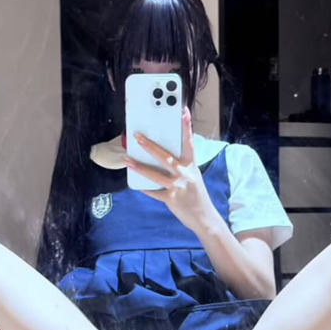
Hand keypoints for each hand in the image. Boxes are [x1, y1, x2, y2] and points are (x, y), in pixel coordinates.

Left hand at [123, 107, 218, 233]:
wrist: (204, 217)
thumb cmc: (196, 194)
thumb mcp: (193, 176)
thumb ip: (180, 166)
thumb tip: (159, 155)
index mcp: (192, 166)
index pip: (189, 142)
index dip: (186, 126)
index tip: (183, 111)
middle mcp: (185, 174)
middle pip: (165, 156)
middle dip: (149, 145)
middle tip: (137, 136)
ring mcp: (178, 187)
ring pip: (155, 174)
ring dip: (139, 166)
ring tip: (126, 159)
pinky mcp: (171, 199)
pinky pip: (154, 192)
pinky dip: (144, 188)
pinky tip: (135, 184)